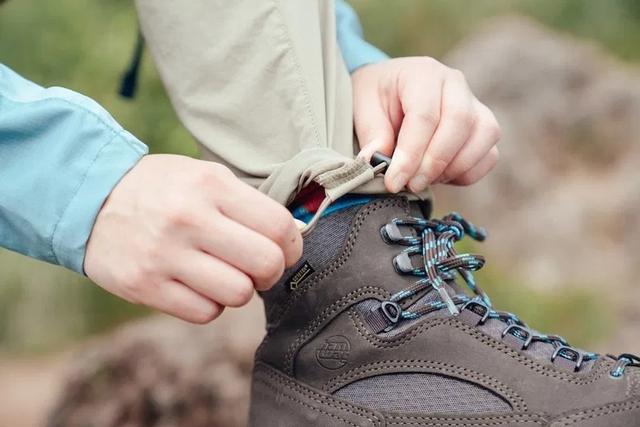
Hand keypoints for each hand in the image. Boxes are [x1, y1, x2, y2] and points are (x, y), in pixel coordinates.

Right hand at [84, 154, 302, 323]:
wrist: (89, 199)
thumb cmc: (162, 189)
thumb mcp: (204, 175)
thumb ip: (248, 204)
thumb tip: (292, 237)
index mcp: (211, 186)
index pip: (279, 227)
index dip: (293, 245)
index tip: (285, 249)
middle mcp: (189, 219)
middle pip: (266, 265)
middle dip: (272, 271)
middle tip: (259, 267)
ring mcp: (164, 256)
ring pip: (238, 295)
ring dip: (240, 289)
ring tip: (224, 274)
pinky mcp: (144, 286)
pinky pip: (205, 313)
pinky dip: (210, 304)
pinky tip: (198, 285)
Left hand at [352, 57, 500, 191]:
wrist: (391, 92)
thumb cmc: (377, 98)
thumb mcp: (363, 108)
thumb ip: (371, 133)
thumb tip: (375, 161)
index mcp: (423, 73)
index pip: (424, 115)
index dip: (410, 154)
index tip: (393, 181)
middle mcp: (455, 84)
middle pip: (460, 122)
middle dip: (434, 162)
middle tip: (411, 185)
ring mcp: (475, 104)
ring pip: (484, 136)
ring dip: (453, 168)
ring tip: (423, 179)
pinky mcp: (484, 128)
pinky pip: (490, 155)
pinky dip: (467, 173)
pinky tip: (439, 176)